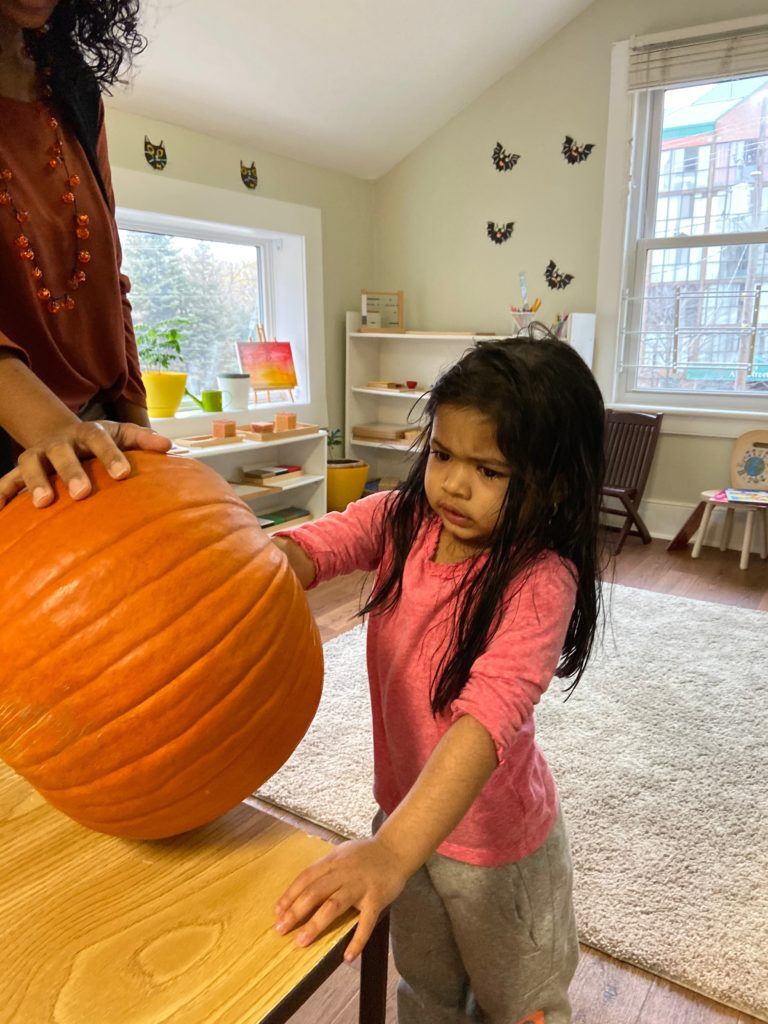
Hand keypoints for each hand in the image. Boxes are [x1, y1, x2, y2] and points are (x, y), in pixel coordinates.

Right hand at [0, 419, 171, 509]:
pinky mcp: (20, 471)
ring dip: (35, 481)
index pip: (100, 440)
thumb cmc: (99, 440)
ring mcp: (38, 455)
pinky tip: (1, 510)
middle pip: (63, 453)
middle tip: (82, 494)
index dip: (111, 455)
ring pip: (30, 464)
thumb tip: (170, 447)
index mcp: (87, 433)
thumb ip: (144, 439)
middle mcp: (60, 442)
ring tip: (43, 504)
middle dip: (71, 472)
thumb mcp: (121, 433)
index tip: (124, 474)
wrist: (60, 433)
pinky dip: (2, 493)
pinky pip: (7, 481)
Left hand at [274, 837, 407, 960]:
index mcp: (333, 861)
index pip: (306, 877)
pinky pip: (366, 922)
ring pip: (334, 905)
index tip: (278, 911)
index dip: (290, 894)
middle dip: (296, 911)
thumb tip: (303, 886)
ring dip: (316, 924)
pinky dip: (357, 940)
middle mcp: (344, 872)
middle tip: (281, 929)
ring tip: (301, 941)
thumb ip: (325, 868)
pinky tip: (347, 956)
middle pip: (315, 892)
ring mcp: (360, 886)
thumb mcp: (342, 853)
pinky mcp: (377, 898)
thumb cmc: (366, 854)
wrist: (396, 849)